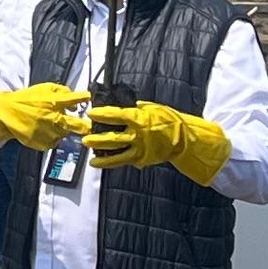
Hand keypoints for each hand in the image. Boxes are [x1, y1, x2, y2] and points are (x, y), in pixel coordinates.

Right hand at [0, 80, 91, 152]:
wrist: (7, 113)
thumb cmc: (25, 100)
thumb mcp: (44, 88)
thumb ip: (62, 91)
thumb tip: (75, 98)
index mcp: (56, 102)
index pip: (78, 99)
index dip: (86, 99)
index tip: (89, 100)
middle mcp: (55, 119)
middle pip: (80, 126)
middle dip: (86, 127)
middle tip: (87, 126)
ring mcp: (50, 133)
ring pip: (65, 134)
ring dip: (61, 130)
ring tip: (47, 123)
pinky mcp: (44, 144)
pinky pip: (54, 142)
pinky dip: (50, 137)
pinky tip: (40, 130)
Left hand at [82, 98, 234, 184]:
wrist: (182, 138)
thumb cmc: (168, 120)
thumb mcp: (152, 108)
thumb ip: (136, 108)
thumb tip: (122, 105)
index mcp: (138, 118)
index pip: (115, 116)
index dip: (102, 114)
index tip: (91, 113)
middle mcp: (137, 135)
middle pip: (112, 138)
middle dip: (97, 140)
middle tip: (85, 139)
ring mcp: (139, 149)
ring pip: (116, 154)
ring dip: (102, 156)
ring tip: (91, 158)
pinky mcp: (141, 159)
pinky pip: (124, 161)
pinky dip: (111, 163)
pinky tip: (101, 163)